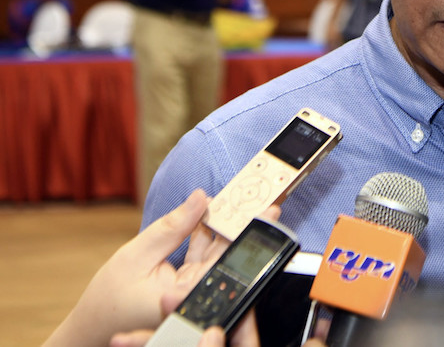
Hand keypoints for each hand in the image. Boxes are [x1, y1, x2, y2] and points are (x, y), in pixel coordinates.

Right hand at [108, 200, 279, 346]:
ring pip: (217, 254)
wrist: (92, 328)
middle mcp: (198, 297)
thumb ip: (172, 227)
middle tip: (264, 198)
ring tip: (243, 199)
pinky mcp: (187, 287)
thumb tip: (200, 198)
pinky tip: (213, 213)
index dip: (247, 230)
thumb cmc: (108, 298)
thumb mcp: (137, 256)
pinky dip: (207, 237)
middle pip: (228, 255)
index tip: (268, 210)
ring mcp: (194, 293)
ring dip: (228, 227)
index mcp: (189, 295)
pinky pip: (202, 258)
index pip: (226, 257)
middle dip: (245, 226)